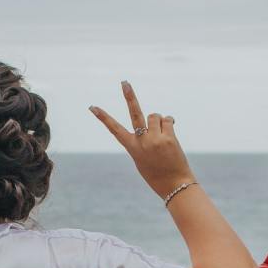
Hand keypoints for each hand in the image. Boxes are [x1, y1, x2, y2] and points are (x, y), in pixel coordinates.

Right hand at [91, 81, 194, 196]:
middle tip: (124, 82)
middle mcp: (142, 141)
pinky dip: (169, 123)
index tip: (92, 107)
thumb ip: (142, 141)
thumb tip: (151, 122)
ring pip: (155, 116)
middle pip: (135, 113)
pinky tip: (171, 133)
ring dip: (158, 121)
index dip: (103, 117)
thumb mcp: (142, 160)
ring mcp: (155, 139)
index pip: (114, 129)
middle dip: (129, 96)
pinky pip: (167, 120)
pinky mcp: (169, 137)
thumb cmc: (157, 174)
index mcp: (132, 148)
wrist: (174, 185)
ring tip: (162, 135)